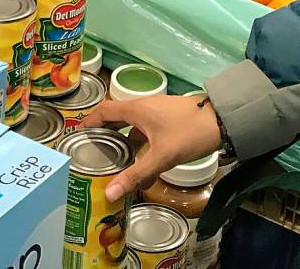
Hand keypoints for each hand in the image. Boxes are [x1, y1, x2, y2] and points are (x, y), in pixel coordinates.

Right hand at [79, 96, 221, 200]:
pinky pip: (144, 126)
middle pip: (116, 115)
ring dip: (120, 136)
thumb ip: (135, 175)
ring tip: (111, 157)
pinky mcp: (167, 117)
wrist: (222, 121)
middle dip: (103, 131)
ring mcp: (157, 110)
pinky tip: (139, 157)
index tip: (77, 136)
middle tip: (91, 150)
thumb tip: (109, 193)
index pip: (104, 110)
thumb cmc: (188, 133)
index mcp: (137, 109)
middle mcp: (144, 105)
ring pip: (131, 122)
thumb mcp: (161, 157)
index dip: (89, 121)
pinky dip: (136, 139)